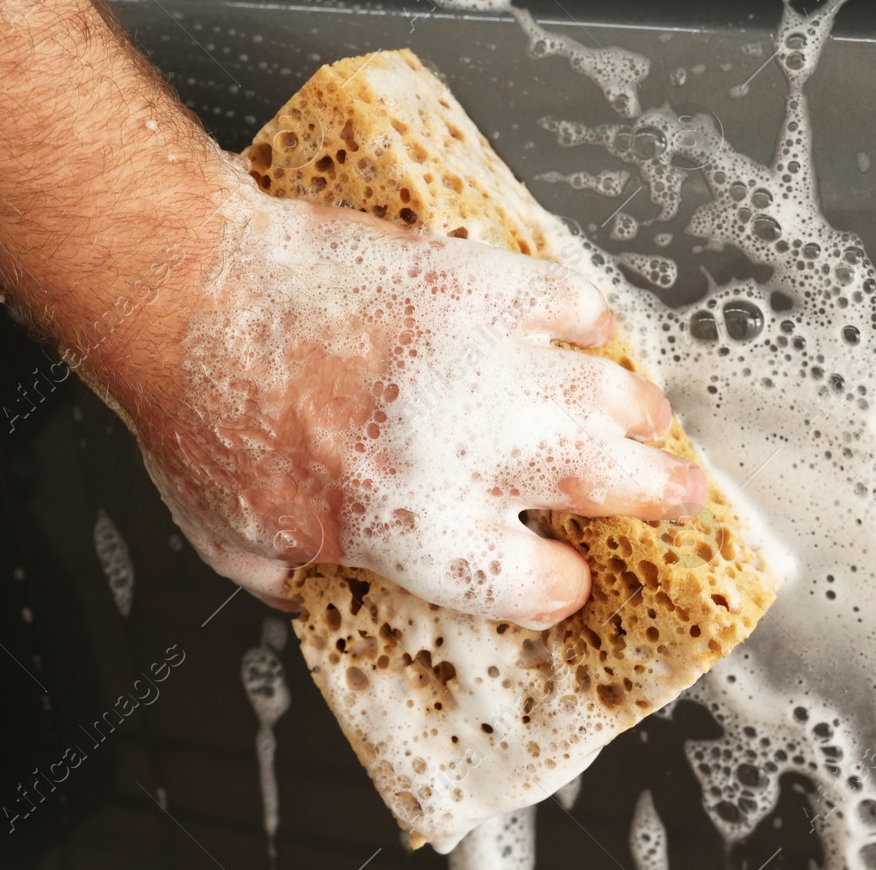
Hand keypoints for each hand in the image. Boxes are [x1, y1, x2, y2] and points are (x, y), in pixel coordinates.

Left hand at [126, 192, 706, 627]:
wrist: (192, 289)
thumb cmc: (203, 414)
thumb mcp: (236, 540)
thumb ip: (295, 580)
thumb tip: (317, 592)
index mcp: (420, 531)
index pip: (541, 587)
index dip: (556, 589)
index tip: (555, 577)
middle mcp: (474, 452)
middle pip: (619, 486)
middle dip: (665, 499)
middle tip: (682, 497)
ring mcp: (487, 361)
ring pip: (612, 394)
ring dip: (640, 415)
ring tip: (646, 421)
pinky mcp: (478, 283)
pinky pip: (573, 302)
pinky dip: (592, 324)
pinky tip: (586, 336)